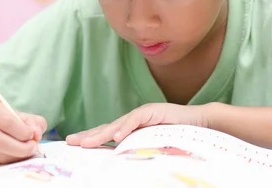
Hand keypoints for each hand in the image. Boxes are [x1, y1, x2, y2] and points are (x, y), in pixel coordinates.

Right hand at [0, 99, 46, 164]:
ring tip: (26, 151)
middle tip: (33, 148)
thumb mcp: (15, 113)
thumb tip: (37, 134)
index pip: (6, 122)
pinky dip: (9, 161)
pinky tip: (15, 155)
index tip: (33, 135)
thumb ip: (32, 121)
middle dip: (21, 148)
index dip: (23, 131)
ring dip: (16, 156)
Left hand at [66, 103, 208, 147]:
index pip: (109, 133)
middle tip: (71, 141)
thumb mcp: (154, 146)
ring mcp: (143, 113)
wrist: (201, 124)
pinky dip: (125, 128)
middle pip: (107, 127)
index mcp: (133, 128)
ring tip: (86, 142)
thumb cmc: (180, 137)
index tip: (76, 144)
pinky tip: (115, 137)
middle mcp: (135, 119)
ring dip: (101, 134)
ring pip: (118, 124)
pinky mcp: (154, 111)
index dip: (92, 138)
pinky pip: (136, 120)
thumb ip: (137, 149)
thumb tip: (120, 161)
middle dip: (89, 135)